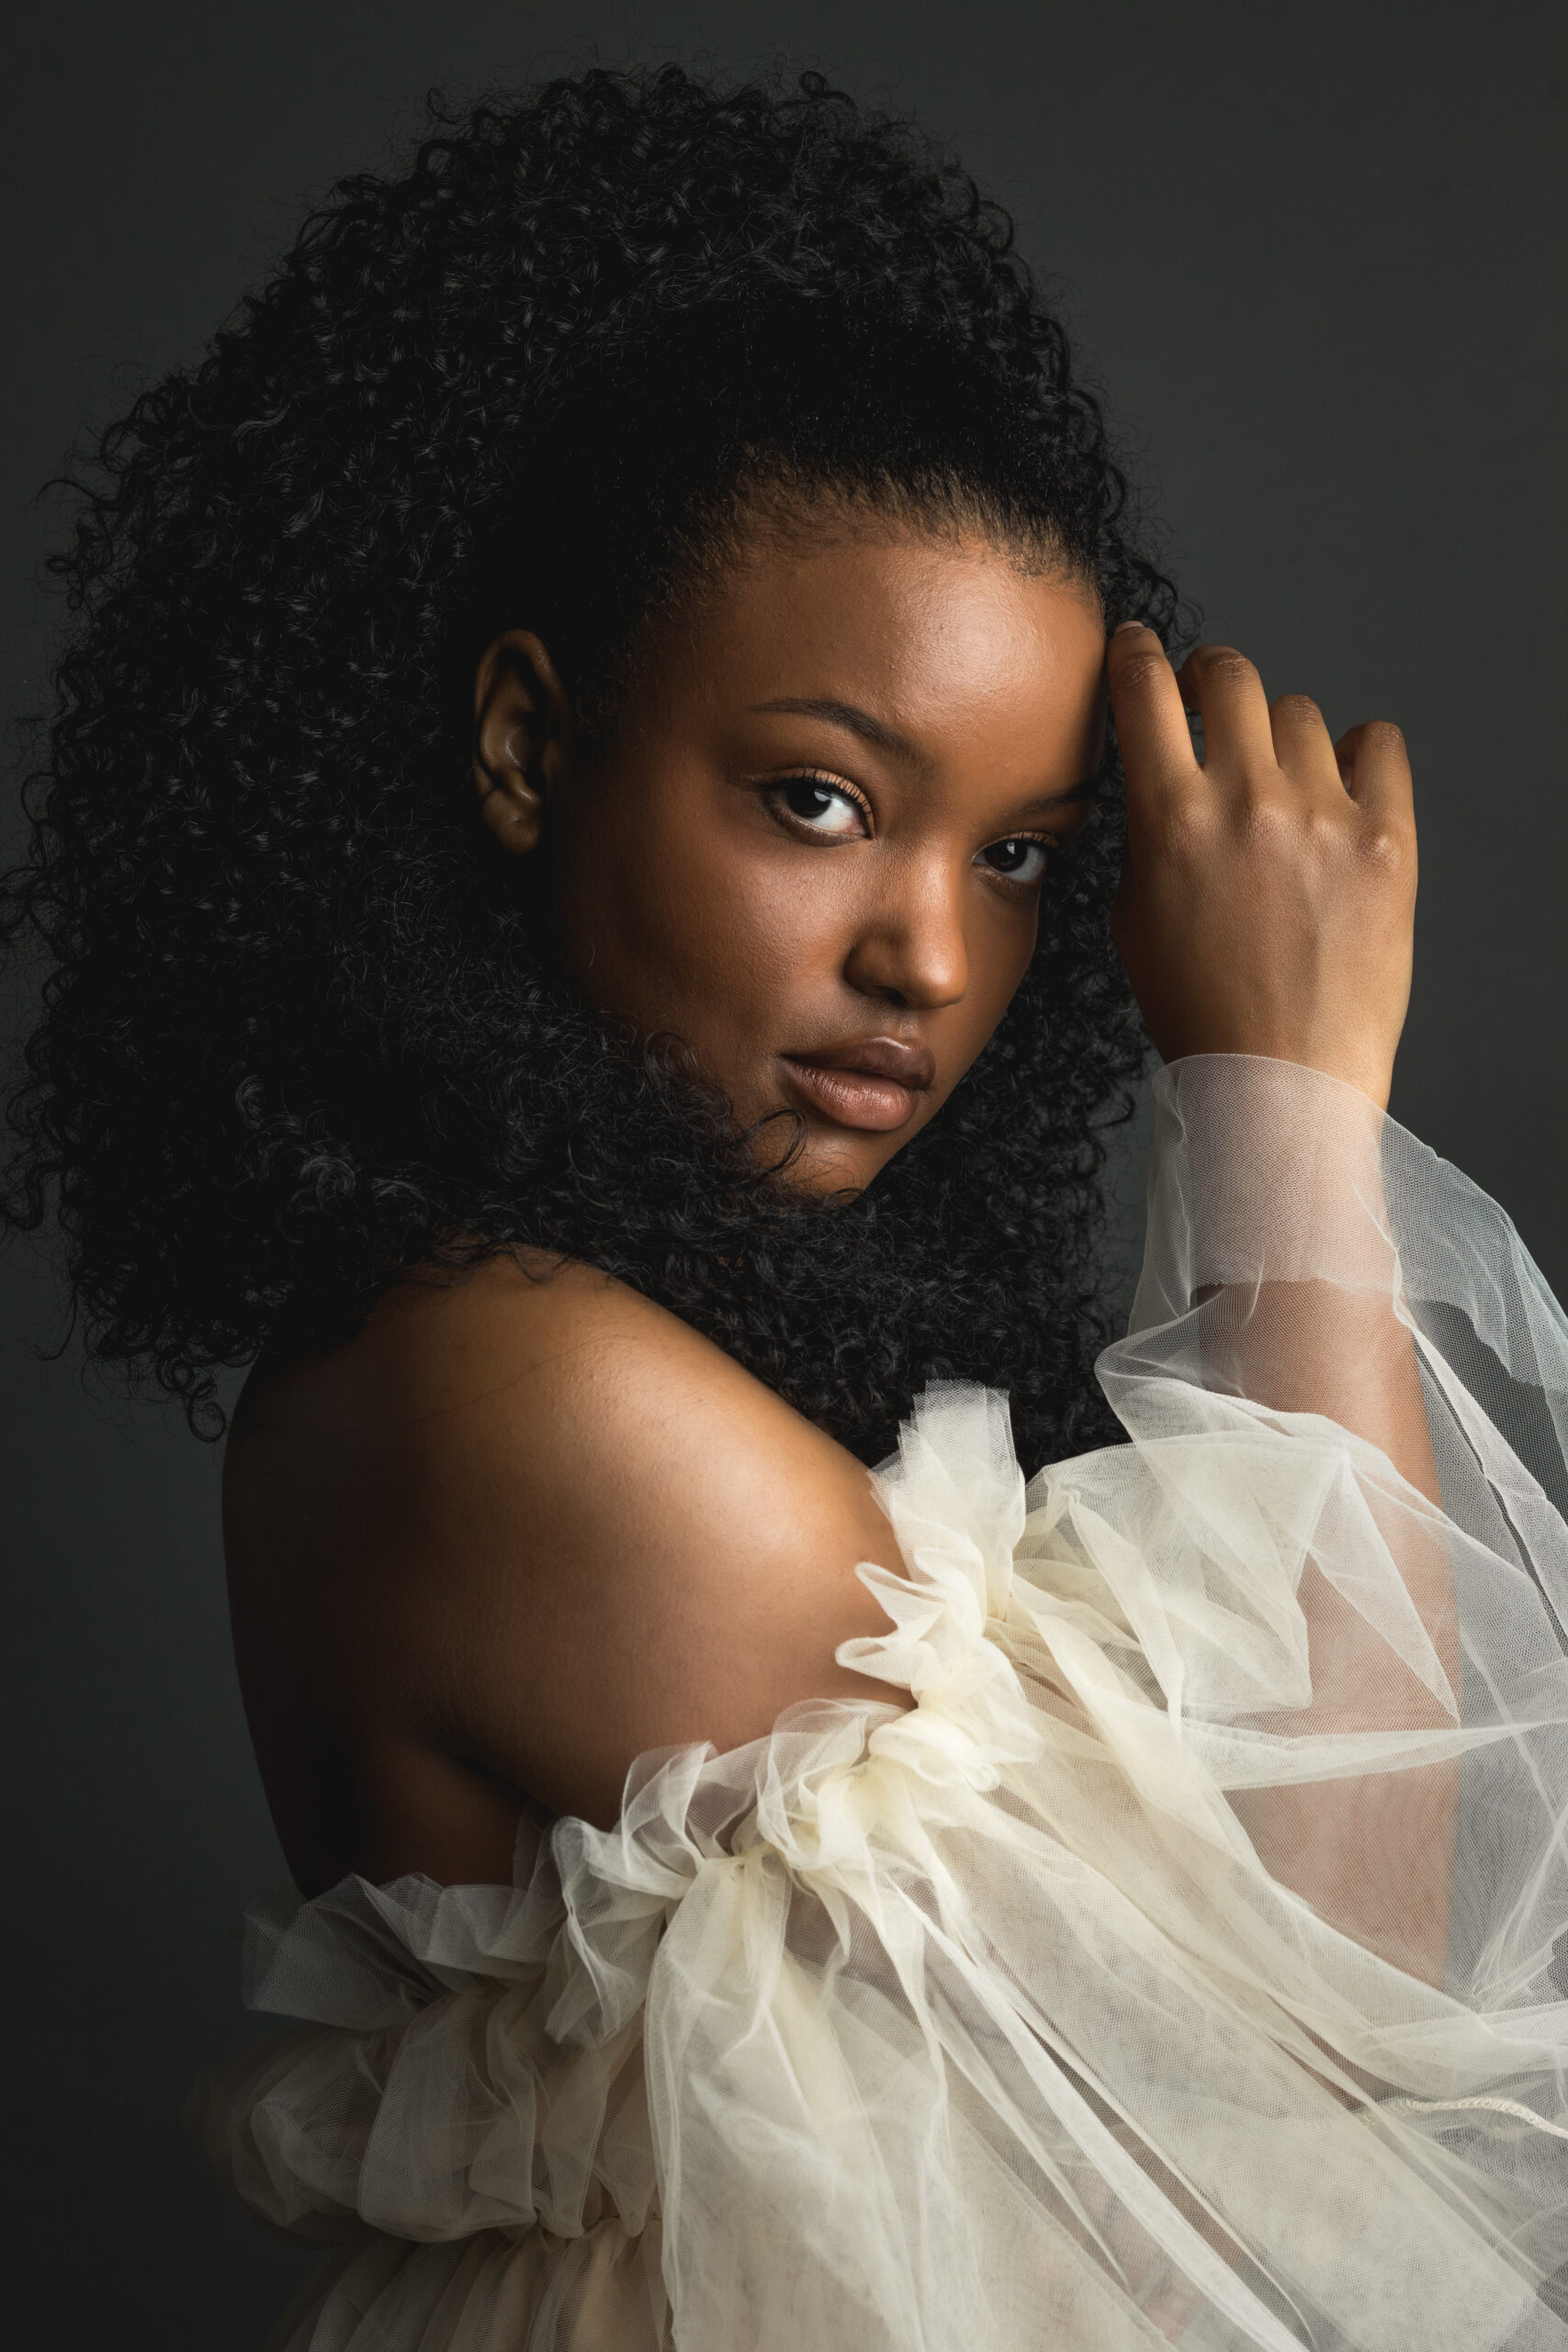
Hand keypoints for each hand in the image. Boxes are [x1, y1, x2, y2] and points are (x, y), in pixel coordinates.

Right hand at [1106, 627, 1414, 1109]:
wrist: (1282, 1080)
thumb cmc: (1202, 1014)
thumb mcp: (1133, 919)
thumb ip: (1148, 836)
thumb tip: (1166, 787)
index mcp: (1169, 818)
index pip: (1143, 690)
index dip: (1136, 654)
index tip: (1138, 647)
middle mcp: (1247, 799)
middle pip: (1231, 676)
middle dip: (1211, 677)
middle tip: (1210, 696)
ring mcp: (1323, 814)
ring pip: (1301, 713)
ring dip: (1282, 736)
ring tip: (1281, 783)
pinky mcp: (1388, 839)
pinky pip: (1380, 744)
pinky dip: (1360, 753)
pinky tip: (1345, 785)